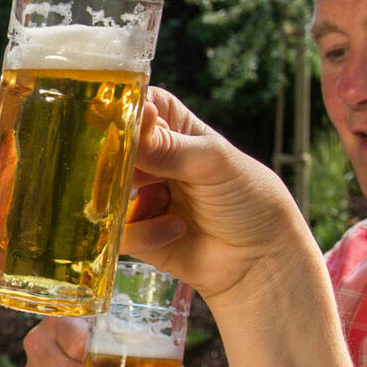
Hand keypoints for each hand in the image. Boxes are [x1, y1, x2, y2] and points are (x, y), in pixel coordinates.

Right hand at [119, 89, 314, 301]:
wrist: (261, 261)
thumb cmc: (250, 201)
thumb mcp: (213, 163)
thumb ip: (168, 148)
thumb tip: (130, 128)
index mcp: (176, 132)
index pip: (140, 106)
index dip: (124, 110)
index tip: (109, 119)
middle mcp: (156, 161)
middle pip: (112, 148)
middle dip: (114, 160)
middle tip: (130, 169)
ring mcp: (144, 196)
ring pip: (106, 189)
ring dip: (127, 197)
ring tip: (159, 203)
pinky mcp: (138, 233)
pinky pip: (119, 229)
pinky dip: (144, 232)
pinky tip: (175, 229)